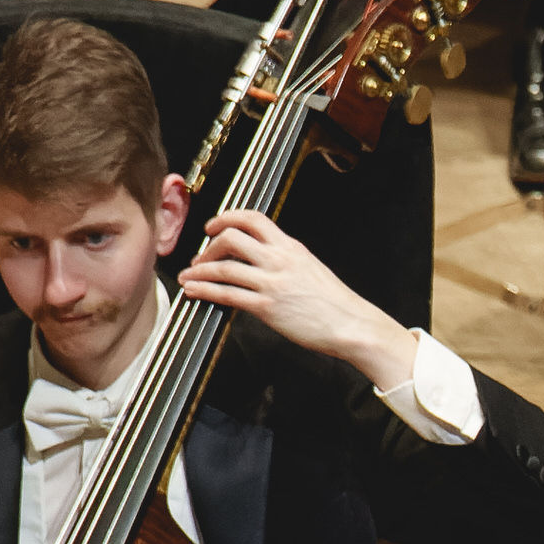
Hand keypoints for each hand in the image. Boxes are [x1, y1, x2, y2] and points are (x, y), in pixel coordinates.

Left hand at [178, 209, 419, 388]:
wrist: (354, 326)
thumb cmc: (337, 304)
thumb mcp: (312, 269)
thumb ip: (287, 260)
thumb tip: (264, 260)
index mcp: (291, 248)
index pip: (252, 219)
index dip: (227, 218)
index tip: (214, 226)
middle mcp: (280, 260)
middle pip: (231, 237)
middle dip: (208, 246)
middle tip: (200, 257)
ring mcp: (273, 283)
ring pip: (223, 267)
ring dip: (199, 270)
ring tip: (189, 276)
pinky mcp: (268, 307)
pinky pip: (227, 294)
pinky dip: (205, 290)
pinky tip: (194, 291)